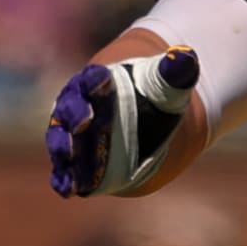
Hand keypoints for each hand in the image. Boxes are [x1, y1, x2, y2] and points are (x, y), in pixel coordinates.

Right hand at [47, 48, 200, 197]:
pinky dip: (64, 178)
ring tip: (68, 156)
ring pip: (61, 139)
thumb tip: (185, 56)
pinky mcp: (73, 159)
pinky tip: (68, 189)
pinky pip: (65, 170)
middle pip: (71, 108)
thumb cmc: (151, 96)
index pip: (93, 78)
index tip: (103, 80)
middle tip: (85, 121)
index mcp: (97, 82)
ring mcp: (71, 134)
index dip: (96, 80)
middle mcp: (77, 105)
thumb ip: (175, 71)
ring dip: (63, 148)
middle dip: (76, 114)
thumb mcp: (167, 84)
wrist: (142, 118)